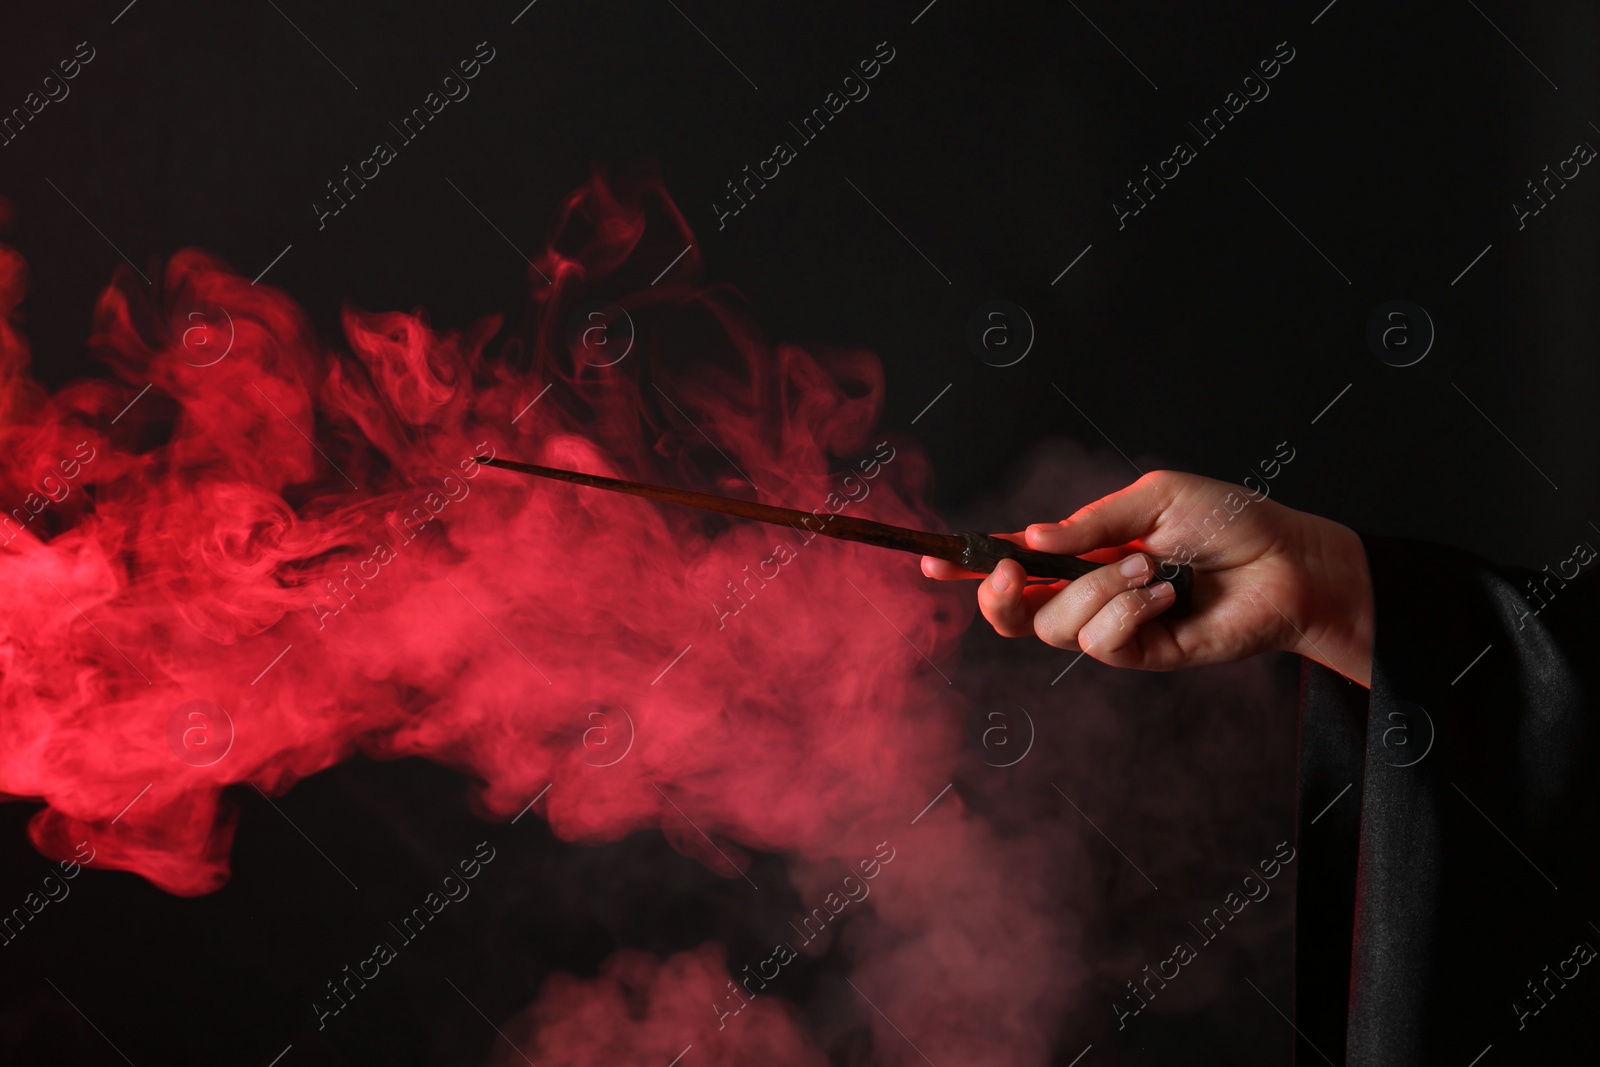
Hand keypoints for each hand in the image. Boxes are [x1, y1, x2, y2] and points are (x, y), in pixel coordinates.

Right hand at [921, 470, 1372, 685]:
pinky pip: (1102, 644)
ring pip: (1056, 628)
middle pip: (1013, 616)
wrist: (1288, 561)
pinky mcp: (1142, 655)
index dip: (967, 568)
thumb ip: (1088, 523)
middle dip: (994, 596)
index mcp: (1082, 553)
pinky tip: (1164, 592)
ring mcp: (1114, 628)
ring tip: (1148, 567)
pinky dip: (1126, 612)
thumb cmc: (1227, 520)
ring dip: (1095, 591)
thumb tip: (1030, 538)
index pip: (1013, 565)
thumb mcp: (1151, 499)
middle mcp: (1089, 594)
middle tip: (1008, 569)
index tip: (929, 563)